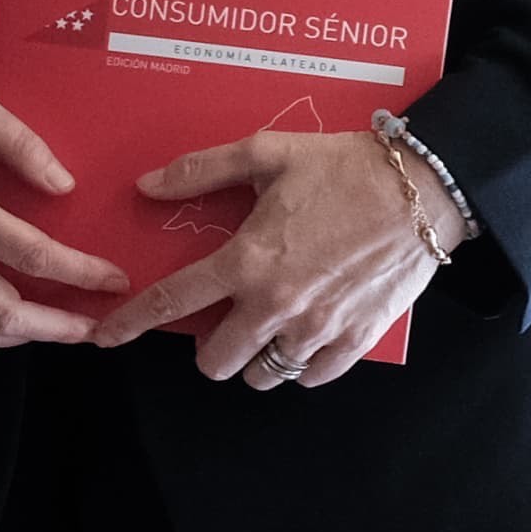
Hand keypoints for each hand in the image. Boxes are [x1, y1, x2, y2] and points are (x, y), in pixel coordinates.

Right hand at [0, 88, 128, 348]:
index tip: (114, 280)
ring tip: (62, 328)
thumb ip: (20, 142)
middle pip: (6, 312)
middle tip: (97, 327)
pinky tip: (15, 319)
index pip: (31, 255)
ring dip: (26, 336)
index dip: (80, 273)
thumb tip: (63, 185)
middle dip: (60, 327)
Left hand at [87, 125, 447, 386]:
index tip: (106, 336)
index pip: (172, 302)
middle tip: (221, 320)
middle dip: (207, 347)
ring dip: (255, 357)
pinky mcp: (357, 340)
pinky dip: (301, 365)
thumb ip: (203, 171)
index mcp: (247, 261)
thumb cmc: (345, 167)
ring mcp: (318, 328)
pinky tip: (303, 337)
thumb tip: (148, 186)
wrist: (424, 189)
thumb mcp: (268, 153)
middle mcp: (277, 305)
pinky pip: (312, 378)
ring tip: (266, 327)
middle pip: (216, 359)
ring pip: (264, 374)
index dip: (131, 322)